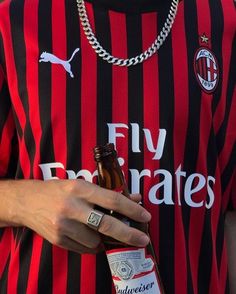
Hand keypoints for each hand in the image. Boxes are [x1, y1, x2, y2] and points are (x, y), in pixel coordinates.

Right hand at [13, 180, 150, 253]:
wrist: (28, 202)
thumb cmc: (59, 190)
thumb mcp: (82, 185)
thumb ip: (107, 193)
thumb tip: (134, 198)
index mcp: (80, 189)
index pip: (112, 199)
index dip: (132, 209)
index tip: (145, 216)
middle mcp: (72, 207)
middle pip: (106, 224)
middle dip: (129, 234)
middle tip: (143, 240)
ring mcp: (64, 226)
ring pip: (96, 240)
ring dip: (105, 239)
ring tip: (102, 231)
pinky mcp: (59, 240)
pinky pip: (84, 248)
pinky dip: (93, 245)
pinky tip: (90, 236)